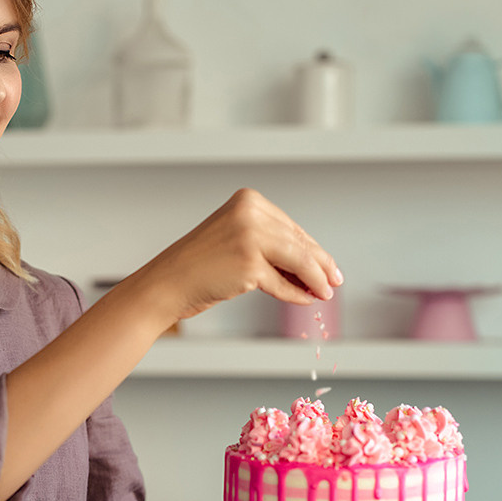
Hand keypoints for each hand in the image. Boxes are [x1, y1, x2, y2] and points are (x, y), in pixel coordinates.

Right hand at [122, 188, 342, 323]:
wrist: (167, 282)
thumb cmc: (198, 266)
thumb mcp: (236, 242)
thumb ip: (270, 246)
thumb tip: (313, 266)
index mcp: (248, 201)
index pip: (291, 227)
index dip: (312, 249)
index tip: (327, 264)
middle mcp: (250, 213)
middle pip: (299, 242)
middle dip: (320, 265)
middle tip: (334, 280)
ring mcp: (250, 237)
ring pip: (298, 261)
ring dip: (315, 280)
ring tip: (324, 293)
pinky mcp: (249, 265)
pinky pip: (283, 284)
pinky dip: (295, 294)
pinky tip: (304, 299)